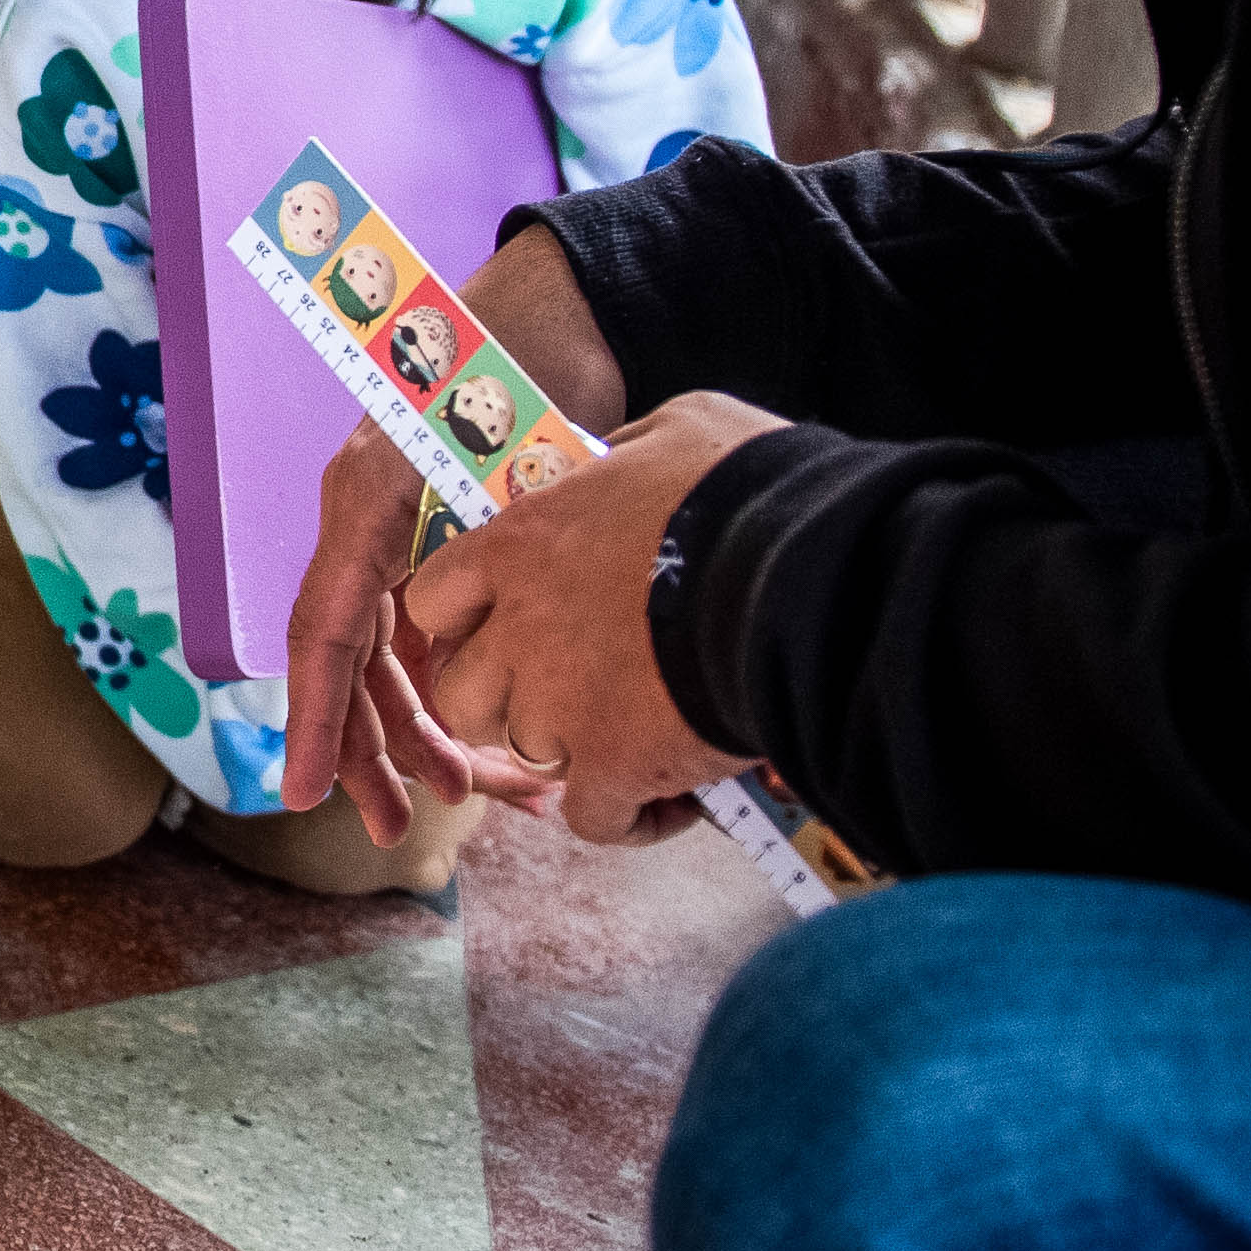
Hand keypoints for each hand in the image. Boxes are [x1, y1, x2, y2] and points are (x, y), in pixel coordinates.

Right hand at [278, 229, 628, 839]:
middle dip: (375, 751)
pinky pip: (427, 633)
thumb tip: (432, 636)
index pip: (323, 633)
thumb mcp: (486, 439)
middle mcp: (366, 526)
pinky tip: (500, 735)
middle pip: (351, 662)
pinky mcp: (436, 543)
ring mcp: (398, 537)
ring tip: (482, 794)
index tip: (307, 795)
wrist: (558, 312)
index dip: (314, 720)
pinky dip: (457, 687)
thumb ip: (454, 526)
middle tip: (405, 826)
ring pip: (390, 659)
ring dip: (423, 730)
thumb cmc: (513, 362)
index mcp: (363, 505)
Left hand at [391, 389, 780, 845]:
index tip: (512, 623)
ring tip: (635, 736)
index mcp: (520, 545)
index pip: (437, 596)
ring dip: (570, 751)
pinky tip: (675, 801)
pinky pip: (594, 818)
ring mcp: (558, 706)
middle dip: (505, 697)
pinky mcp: (613, 767)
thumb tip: (617, 465)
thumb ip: (622, 458)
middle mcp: (519, 629)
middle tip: (570, 690)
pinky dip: (630, 817)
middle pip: (463, 691)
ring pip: (523, 754)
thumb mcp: (676, 433)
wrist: (813, 576)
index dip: (469, 618)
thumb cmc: (749, 491)